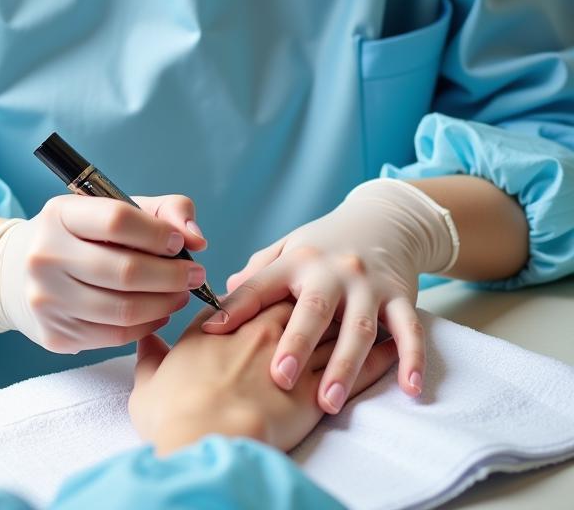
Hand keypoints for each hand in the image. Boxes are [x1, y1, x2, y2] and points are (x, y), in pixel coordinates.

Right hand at [0, 194, 206, 352]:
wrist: (18, 273)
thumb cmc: (81, 236)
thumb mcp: (113, 208)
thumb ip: (163, 211)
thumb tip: (195, 238)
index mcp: (60, 215)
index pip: (118, 220)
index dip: (158, 233)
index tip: (179, 243)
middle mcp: (46, 256)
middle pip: (126, 271)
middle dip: (172, 275)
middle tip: (195, 274)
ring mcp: (47, 299)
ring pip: (124, 310)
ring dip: (166, 304)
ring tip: (181, 294)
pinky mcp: (54, 334)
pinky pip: (115, 336)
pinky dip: (147, 326)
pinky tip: (158, 312)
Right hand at [130, 302, 397, 455]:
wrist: (204, 436)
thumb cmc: (173, 411)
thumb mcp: (149, 381)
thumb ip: (150, 355)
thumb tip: (143, 339)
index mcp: (223, 323)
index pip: (248, 295)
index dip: (262, 292)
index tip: (275, 289)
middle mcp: (262, 328)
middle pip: (297, 300)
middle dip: (315, 295)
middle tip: (334, 287)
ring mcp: (293, 354)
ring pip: (333, 326)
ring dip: (353, 320)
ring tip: (375, 313)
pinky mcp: (316, 387)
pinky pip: (358, 365)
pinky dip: (381, 357)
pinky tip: (397, 354)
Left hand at [202, 179, 457, 412]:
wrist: (383, 219)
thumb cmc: (325, 243)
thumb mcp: (288, 247)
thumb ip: (257, 274)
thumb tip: (220, 306)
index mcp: (296, 260)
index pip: (261, 285)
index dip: (235, 308)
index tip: (212, 332)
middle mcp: (332, 271)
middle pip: (314, 310)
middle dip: (297, 344)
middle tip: (280, 378)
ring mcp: (368, 284)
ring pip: (359, 328)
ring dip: (345, 366)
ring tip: (329, 403)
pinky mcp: (401, 295)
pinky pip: (409, 330)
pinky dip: (411, 359)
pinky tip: (410, 390)